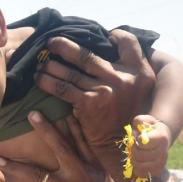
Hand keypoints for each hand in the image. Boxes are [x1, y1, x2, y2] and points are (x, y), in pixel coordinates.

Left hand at [0, 113, 121, 181]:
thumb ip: (105, 169)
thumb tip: (106, 153)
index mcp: (95, 167)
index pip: (82, 140)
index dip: (72, 122)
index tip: (62, 105)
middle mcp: (82, 174)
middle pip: (61, 147)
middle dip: (45, 129)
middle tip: (31, 113)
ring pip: (38, 172)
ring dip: (17, 166)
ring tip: (0, 159)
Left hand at [35, 29, 155, 149]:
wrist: (122, 145)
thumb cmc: (129, 114)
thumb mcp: (144, 88)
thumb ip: (134, 65)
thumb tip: (115, 39)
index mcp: (139, 71)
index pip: (129, 42)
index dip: (116, 36)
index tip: (101, 36)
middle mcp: (122, 78)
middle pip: (88, 55)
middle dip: (64, 47)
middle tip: (50, 43)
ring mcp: (104, 90)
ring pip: (71, 72)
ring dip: (52, 66)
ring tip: (40, 63)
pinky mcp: (89, 104)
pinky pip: (63, 89)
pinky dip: (48, 82)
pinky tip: (39, 79)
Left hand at [130, 115, 170, 180]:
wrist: (163, 139)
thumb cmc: (151, 129)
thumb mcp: (146, 120)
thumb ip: (140, 120)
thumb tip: (136, 126)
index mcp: (162, 137)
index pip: (142, 143)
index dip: (136, 140)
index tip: (138, 137)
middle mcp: (164, 152)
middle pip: (139, 155)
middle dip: (133, 150)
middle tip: (134, 146)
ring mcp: (162, 163)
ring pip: (139, 166)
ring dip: (133, 159)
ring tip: (136, 154)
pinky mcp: (158, 171)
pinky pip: (141, 173)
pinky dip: (136, 168)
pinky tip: (139, 162)